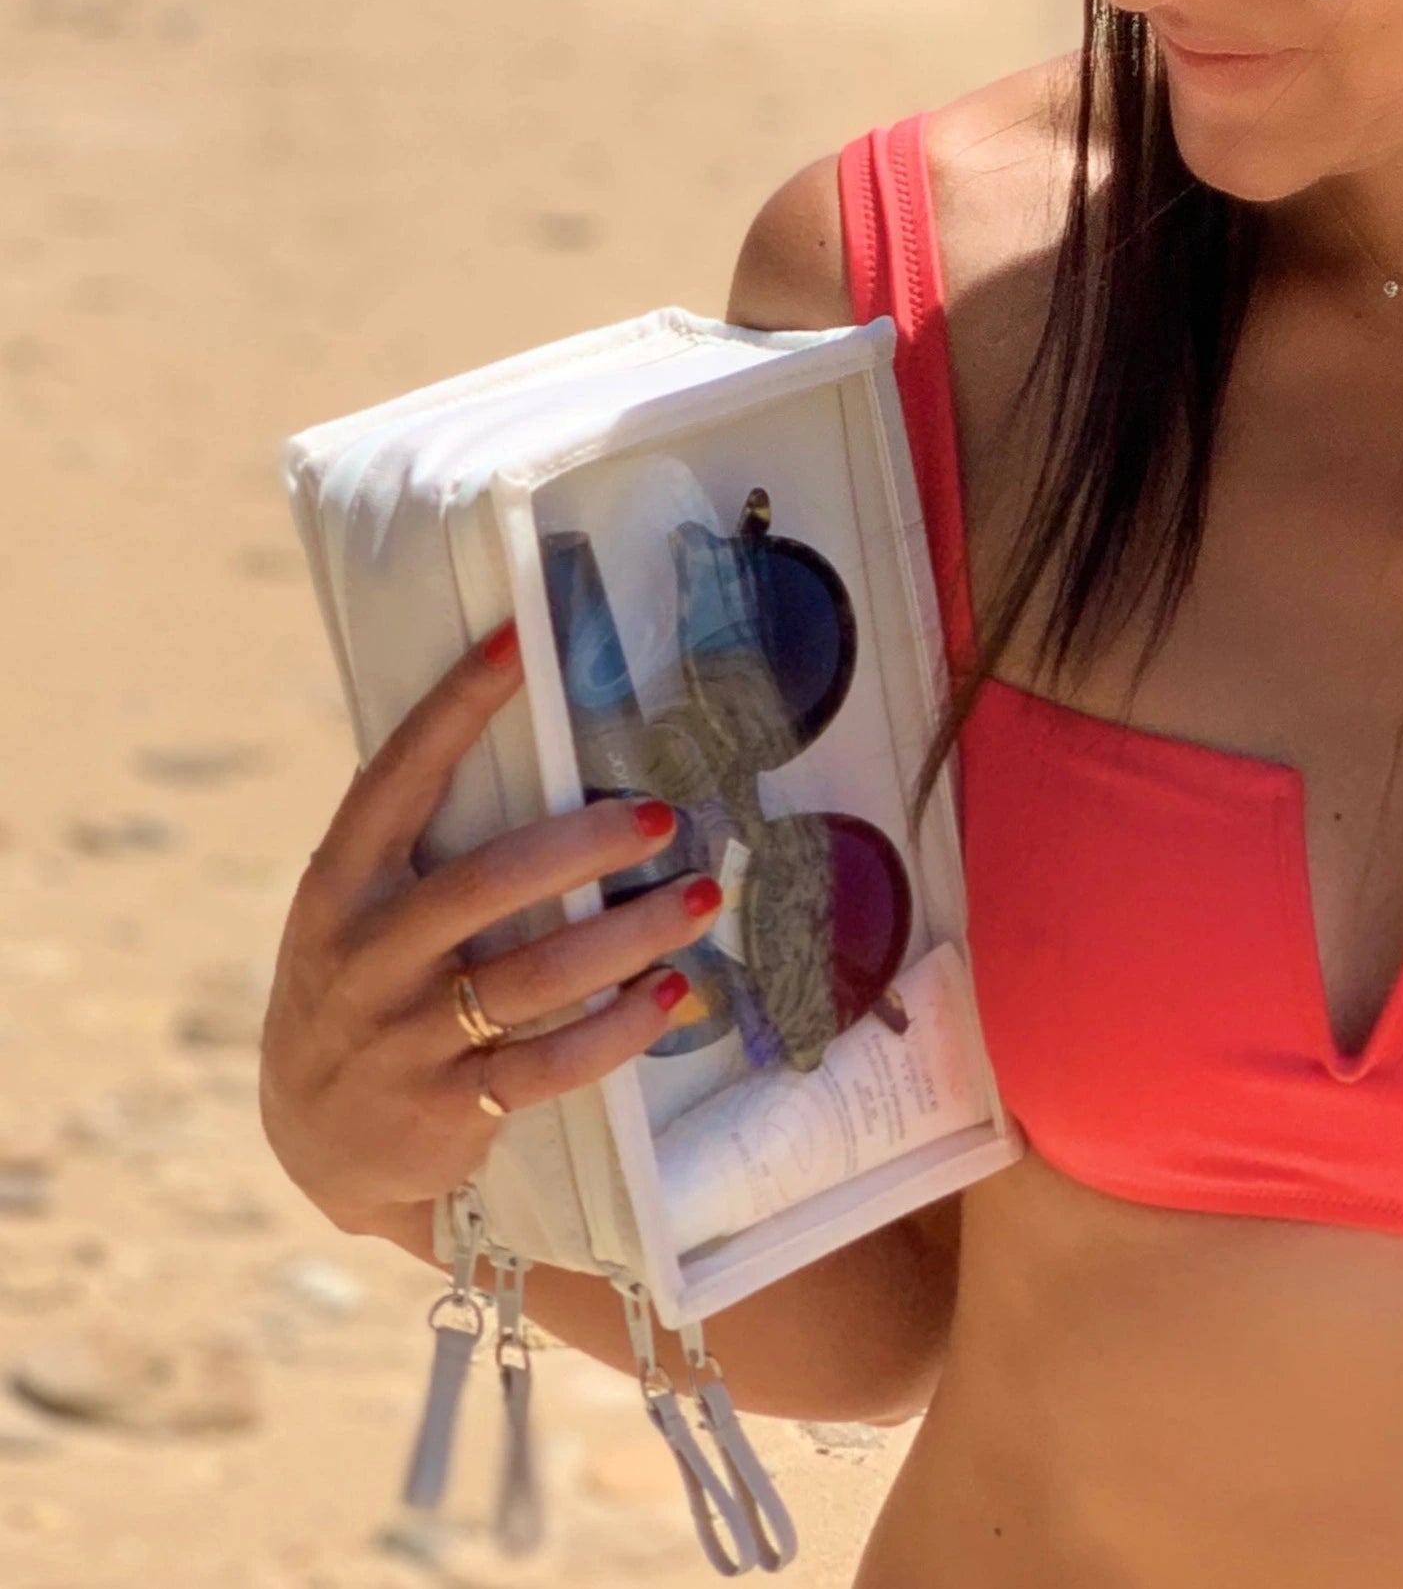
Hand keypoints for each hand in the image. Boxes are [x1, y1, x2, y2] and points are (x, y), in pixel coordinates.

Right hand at [259, 620, 726, 1237]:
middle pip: (484, 883)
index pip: (397, 775)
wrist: (319, 1145)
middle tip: (662, 817)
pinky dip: (619, 1028)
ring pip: (533, 976)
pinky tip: (673, 992)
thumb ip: (421, 844)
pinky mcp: (449, 1107)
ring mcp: (404, 1038)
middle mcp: (366, 956)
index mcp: (341, 885)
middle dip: (581, 845)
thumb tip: (531, 735)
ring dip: (629, 934)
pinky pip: (550, 1064)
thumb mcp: (358, 913)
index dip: (456, 705)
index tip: (520, 639)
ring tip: (702, 897)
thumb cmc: (367, 990)